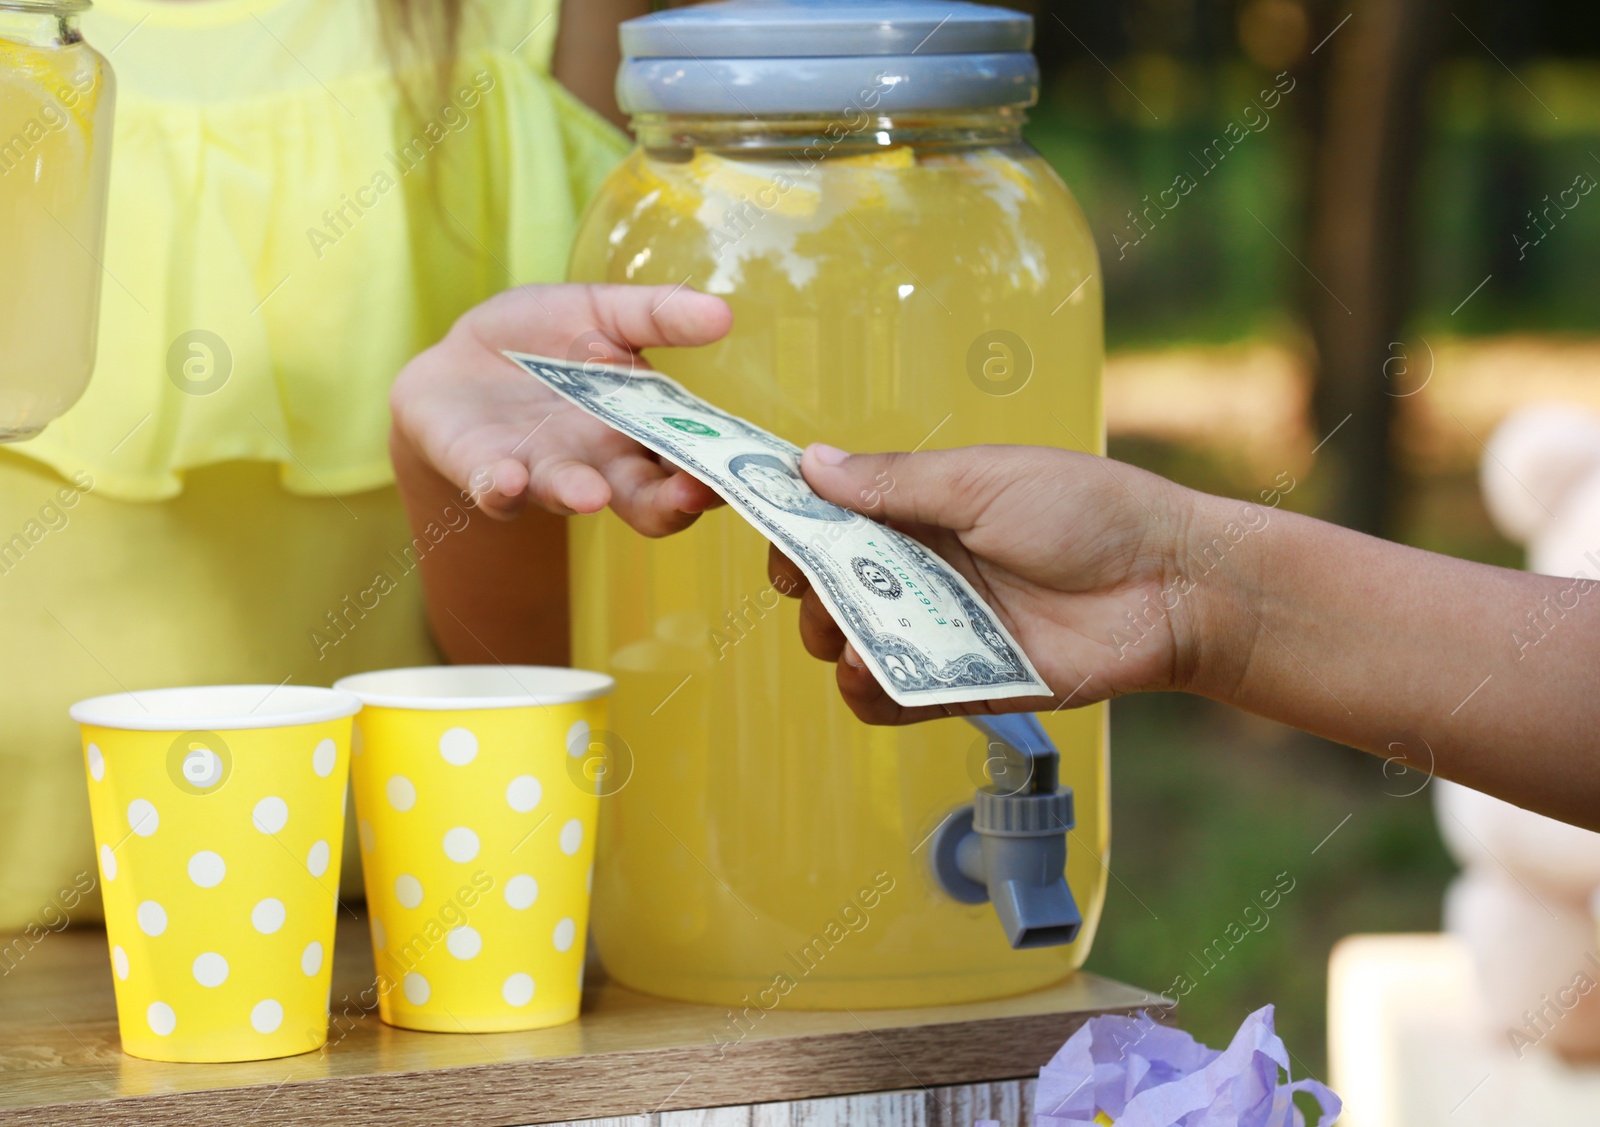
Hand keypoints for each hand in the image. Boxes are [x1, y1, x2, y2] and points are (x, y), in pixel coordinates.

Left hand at [391, 283, 732, 535]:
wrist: (456, 357)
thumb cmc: (541, 339)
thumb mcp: (599, 311)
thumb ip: (655, 315)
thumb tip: (723, 314)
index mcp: (638, 428)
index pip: (689, 462)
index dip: (715, 471)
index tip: (737, 465)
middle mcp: (599, 463)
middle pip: (646, 503)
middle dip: (669, 504)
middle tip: (690, 493)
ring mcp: (542, 473)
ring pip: (568, 496)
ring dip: (579, 494)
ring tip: (589, 493)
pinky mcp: (483, 473)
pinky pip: (494, 492)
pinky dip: (500, 489)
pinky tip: (507, 477)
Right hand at [769, 443, 1253, 723]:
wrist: (1173, 587)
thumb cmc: (1090, 511)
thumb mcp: (983, 480)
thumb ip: (893, 482)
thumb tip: (808, 462)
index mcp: (922, 507)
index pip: (832, 514)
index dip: (790, 519)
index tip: (760, 521)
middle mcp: (921, 567)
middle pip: (826, 584)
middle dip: (807, 587)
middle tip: (815, 585)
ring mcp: (938, 627)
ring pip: (846, 643)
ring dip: (832, 639)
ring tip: (853, 633)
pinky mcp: (961, 683)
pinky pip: (889, 697)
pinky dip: (868, 690)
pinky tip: (873, 673)